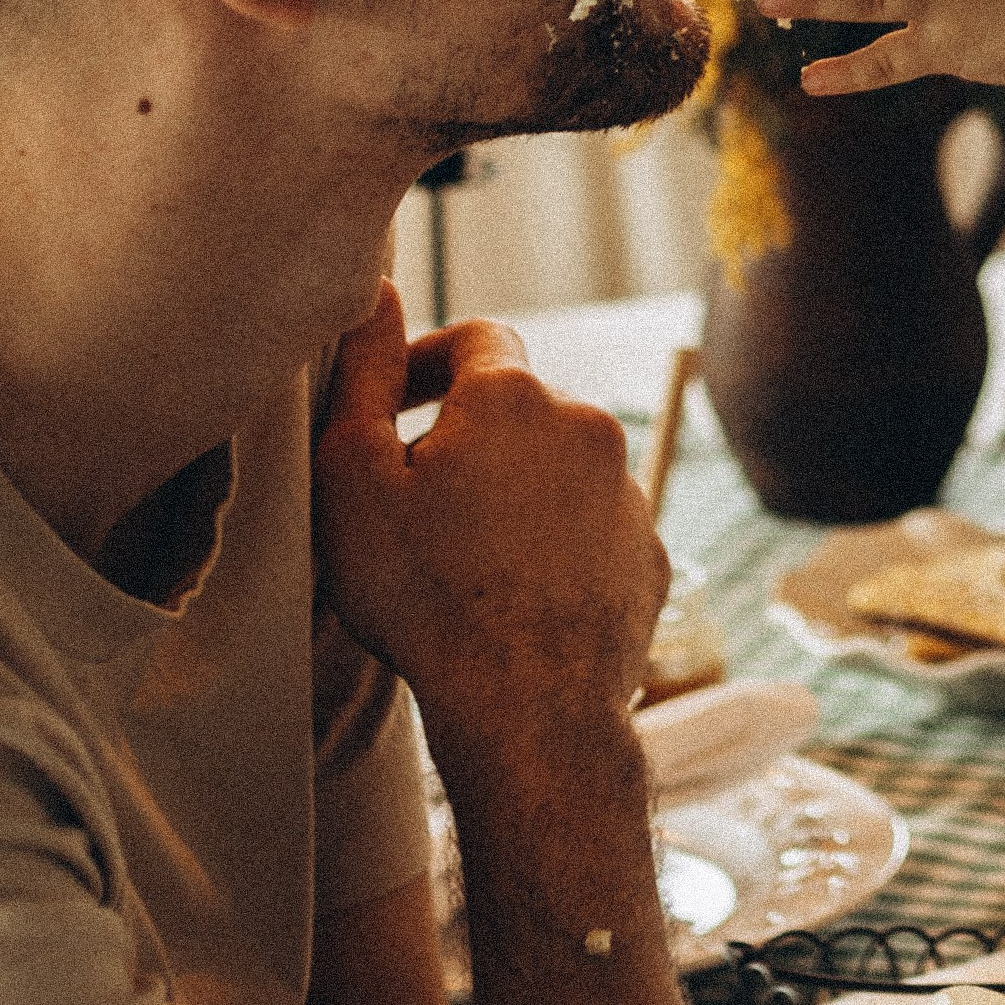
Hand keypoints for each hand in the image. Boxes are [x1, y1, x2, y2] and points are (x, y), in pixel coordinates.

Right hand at [314, 286, 666, 768]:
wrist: (528, 712)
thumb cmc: (426, 595)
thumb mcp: (353, 478)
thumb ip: (361, 373)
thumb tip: (375, 293)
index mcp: (514, 396)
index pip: (477, 337)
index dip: (429, 362)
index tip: (394, 406)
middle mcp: (588, 426)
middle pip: (521, 408)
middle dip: (472, 438)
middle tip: (419, 504)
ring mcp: (629, 495)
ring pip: (561, 472)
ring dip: (518, 495)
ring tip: (467, 564)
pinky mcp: (651, 558)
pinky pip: (595, 532)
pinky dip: (559, 548)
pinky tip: (515, 598)